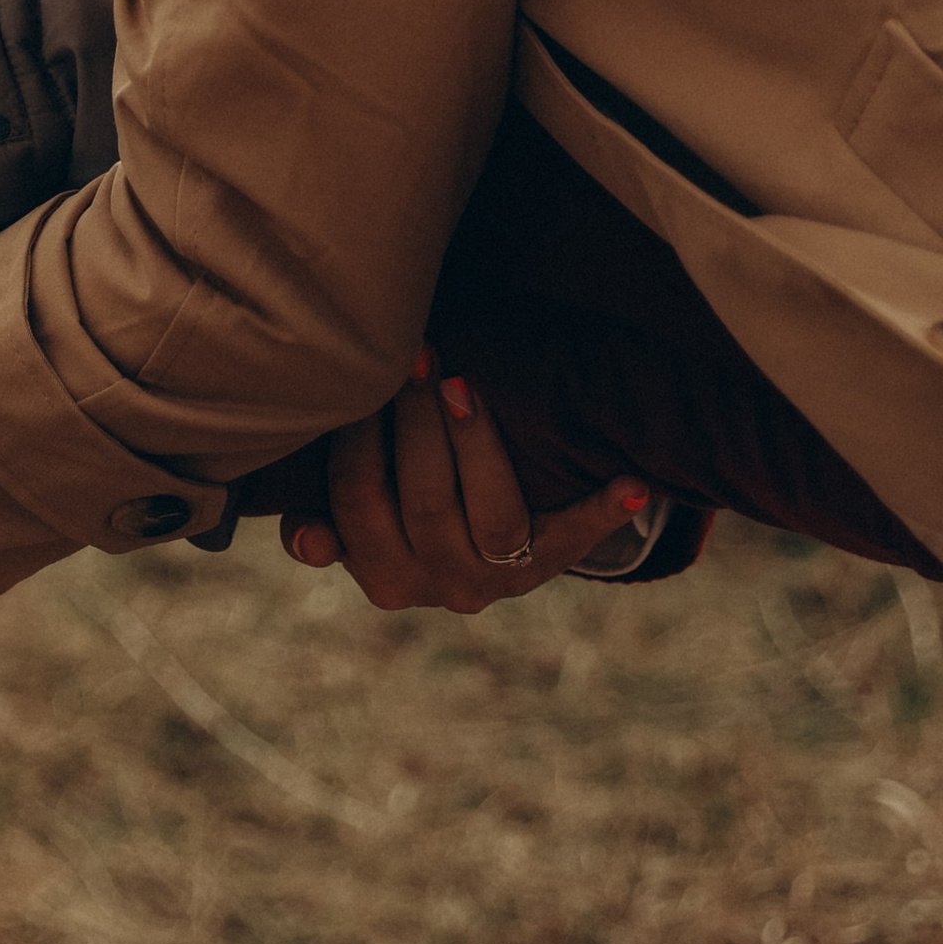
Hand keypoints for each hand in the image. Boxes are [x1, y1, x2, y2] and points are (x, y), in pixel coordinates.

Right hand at [281, 363, 652, 612]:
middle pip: (424, 500)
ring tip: (464, 383)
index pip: (356, 500)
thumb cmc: (396, 506)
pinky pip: (578, 537)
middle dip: (417, 421)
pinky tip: (633, 481)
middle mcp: (441, 588)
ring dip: (480, 443)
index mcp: (382, 577)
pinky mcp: (550, 564)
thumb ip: (322, 518)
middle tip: (417, 355)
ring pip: (493, 515)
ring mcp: (500, 580)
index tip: (362, 376)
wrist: (479, 550)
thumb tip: (309, 540)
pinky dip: (605, 510)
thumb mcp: (354, 518)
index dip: (358, 436)